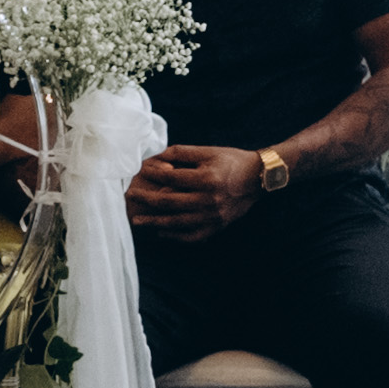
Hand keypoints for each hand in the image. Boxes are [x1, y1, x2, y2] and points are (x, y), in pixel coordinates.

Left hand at [129, 144, 272, 238]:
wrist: (258, 178)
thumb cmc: (231, 161)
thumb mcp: (208, 151)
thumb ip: (181, 153)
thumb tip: (157, 156)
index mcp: (206, 178)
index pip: (171, 178)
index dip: (153, 174)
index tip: (139, 173)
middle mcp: (208, 199)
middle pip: (169, 202)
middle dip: (146, 200)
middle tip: (130, 197)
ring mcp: (212, 216)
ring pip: (176, 223)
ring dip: (154, 222)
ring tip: (138, 221)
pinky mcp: (216, 226)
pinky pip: (191, 236)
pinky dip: (174, 236)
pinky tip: (161, 232)